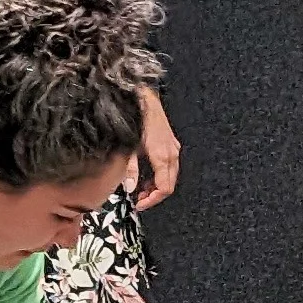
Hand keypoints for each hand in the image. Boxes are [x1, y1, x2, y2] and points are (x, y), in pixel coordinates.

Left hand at [133, 88, 182, 209]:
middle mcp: (172, 154)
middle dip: (154, 195)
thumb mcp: (129, 148)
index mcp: (162, 157)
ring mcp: (173, 148)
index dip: (152, 200)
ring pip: (170, 176)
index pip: (164, 188)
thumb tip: (130, 189)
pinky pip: (169, 166)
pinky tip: (146, 174)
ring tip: (140, 188)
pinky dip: (159, 175)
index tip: (139, 205)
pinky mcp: (171, 144)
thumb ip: (131, 170)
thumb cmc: (135, 119)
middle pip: (169, 184)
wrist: (142, 97)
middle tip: (138, 199)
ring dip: (157, 185)